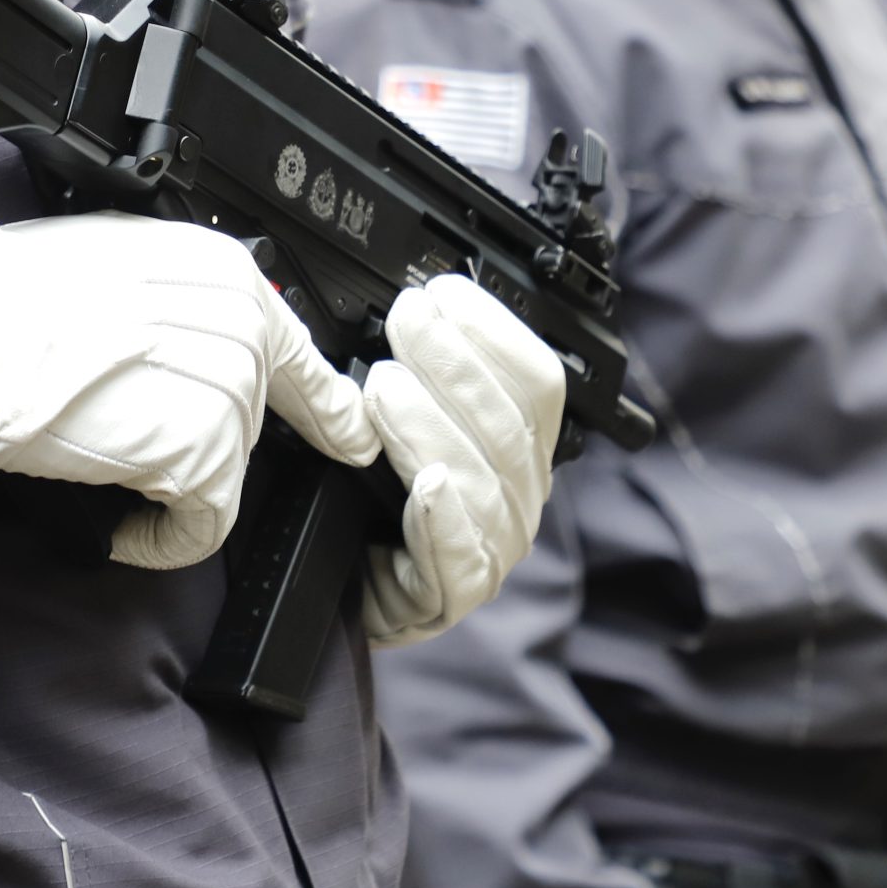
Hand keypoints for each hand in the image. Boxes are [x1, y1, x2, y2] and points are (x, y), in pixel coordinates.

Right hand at [0, 197, 378, 568]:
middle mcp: (243, 323)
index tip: (349, 433)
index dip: (322, 403)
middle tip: (127, 439)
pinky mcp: (204, 452)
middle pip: (249, 418)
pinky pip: (203, 526)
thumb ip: (175, 299)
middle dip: (195, 444)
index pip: (295, 349)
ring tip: (106, 468)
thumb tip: (187, 340)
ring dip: (170, 490)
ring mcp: (230, 388)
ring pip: (225, 471)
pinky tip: (122, 526)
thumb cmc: (7, 295)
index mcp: (225, 271)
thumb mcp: (115, 262)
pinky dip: (160, 541)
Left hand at [361, 274, 566, 648]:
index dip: (497, 331)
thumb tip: (413, 305)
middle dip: (454, 362)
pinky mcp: (454, 595)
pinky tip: (427, 486)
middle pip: (508, 423)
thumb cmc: (375, 496)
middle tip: (405, 321)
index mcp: (522, 447)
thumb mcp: (406, 420)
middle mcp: (520, 495)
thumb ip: (424, 371)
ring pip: (480, 480)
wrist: (348, 585)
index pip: (539, 382)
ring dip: (432, 426)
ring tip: (384, 387)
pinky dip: (443, 517)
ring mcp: (494, 549)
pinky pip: (458, 557)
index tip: (446, 292)